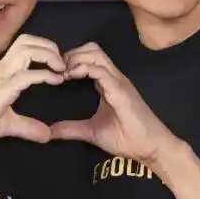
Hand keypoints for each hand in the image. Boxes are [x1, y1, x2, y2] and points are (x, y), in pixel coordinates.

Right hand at [0, 34, 64, 149]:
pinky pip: (26, 75)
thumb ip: (28, 126)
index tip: (59, 66)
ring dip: (48, 55)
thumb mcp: (8, 124)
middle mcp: (1, 68)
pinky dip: (44, 75)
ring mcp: (0, 77)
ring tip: (60, 69)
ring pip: (27, 49)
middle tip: (62, 63)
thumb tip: (46, 134)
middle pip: (27, 40)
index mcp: (2, 71)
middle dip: (49, 46)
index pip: (24, 45)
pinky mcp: (1, 90)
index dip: (45, 50)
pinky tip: (55, 81)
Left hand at [50, 42, 176, 167]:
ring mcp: (118, 82)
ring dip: (76, 58)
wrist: (149, 148)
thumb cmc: (126, 139)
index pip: (89, 59)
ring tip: (62, 72)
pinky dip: (84, 68)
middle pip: (92, 50)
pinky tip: (71, 76)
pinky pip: (101, 71)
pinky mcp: (120, 90)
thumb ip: (71, 129)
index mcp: (107, 84)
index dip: (71, 60)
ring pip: (96, 55)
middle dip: (71, 54)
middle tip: (56, 70)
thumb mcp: (91, 132)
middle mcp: (114, 78)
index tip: (55, 73)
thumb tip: (50, 131)